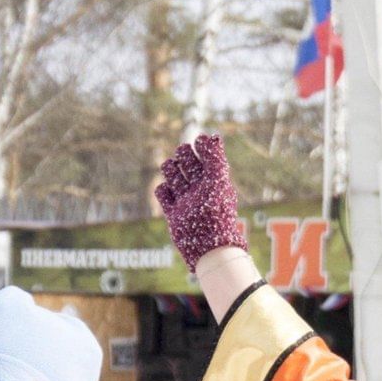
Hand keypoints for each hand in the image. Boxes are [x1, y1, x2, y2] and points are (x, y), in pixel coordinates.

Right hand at [154, 134, 248, 269]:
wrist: (207, 245)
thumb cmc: (216, 211)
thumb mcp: (218, 181)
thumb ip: (215, 158)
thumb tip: (213, 135)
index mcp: (213, 180)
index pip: (204, 156)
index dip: (200, 147)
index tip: (198, 142)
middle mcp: (199, 189)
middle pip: (186, 162)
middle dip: (183, 156)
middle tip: (183, 156)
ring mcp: (186, 200)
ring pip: (173, 175)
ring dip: (171, 169)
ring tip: (174, 171)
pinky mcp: (174, 213)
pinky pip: (163, 193)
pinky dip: (164, 189)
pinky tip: (169, 191)